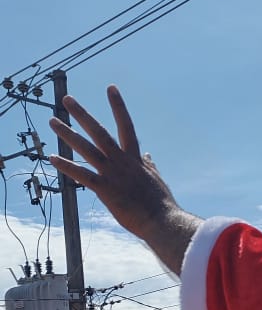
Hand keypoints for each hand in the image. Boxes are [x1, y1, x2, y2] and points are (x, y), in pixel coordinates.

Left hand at [49, 86, 200, 273]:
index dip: (118, 106)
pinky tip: (52, 157)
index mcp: (134, 158)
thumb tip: (148, 155)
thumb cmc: (161, 204)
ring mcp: (112, 174)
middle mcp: (122, 161)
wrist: (162, 221)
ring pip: (86, 149)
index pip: (126, 125)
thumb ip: (149, 165)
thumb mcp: (156, 179)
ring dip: (68, 134)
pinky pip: (82, 175)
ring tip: (52, 121)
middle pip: (99, 131)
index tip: (111, 88)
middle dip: (82, 114)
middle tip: (67, 100)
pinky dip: (67, 166)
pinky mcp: (105, 190)